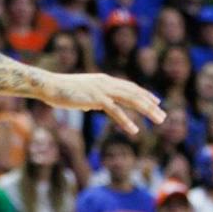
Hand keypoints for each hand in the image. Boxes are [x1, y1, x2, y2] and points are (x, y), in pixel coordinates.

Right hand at [41, 73, 165, 135]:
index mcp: (104, 80)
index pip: (130, 87)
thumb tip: (95, 106)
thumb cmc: (62, 91)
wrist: (49, 86)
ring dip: (146, 111)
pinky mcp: (95, 99)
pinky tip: (135, 130)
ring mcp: (102, 90)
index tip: (156, 101)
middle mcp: (106, 83)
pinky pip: (115, 111)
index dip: (144, 94)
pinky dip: (126, 121)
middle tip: (163, 116)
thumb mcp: (82, 94)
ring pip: (131, 99)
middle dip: (151, 105)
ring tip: (159, 121)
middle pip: (134, 93)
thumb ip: (92, 99)